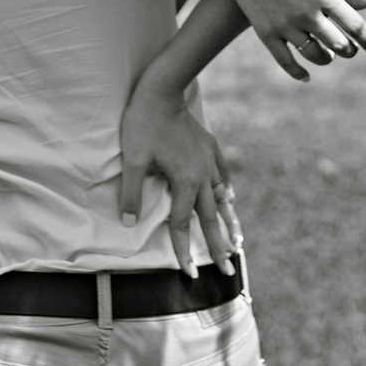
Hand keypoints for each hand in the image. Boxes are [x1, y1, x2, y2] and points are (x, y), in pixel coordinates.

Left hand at [119, 81, 241, 275]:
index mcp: (184, 181)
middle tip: (229, 272)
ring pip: (221, 198)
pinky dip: (226, 191)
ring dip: (228, 222)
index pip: (181, 225)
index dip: (183, 252)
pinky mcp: (210, 147)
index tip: (188, 275)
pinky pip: (222, 175)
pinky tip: (229, 198)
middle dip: (218, 248)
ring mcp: (209, 160)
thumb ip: (131, 193)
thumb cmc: (143, 123)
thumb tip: (128, 222)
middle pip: (210, 219)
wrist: (163, 89)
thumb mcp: (132, 159)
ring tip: (237, 241)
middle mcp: (202, 175)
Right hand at [211, 0, 365, 79]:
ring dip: (327, 58)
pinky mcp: (266, 33)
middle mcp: (307, 13)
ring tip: (330, 55)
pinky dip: (299, 72)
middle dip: (349, 49)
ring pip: (315, 54)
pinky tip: (307, 76)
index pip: (355, 25)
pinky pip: (286, 61)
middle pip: (338, 43)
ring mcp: (286, 25)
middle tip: (351, 50)